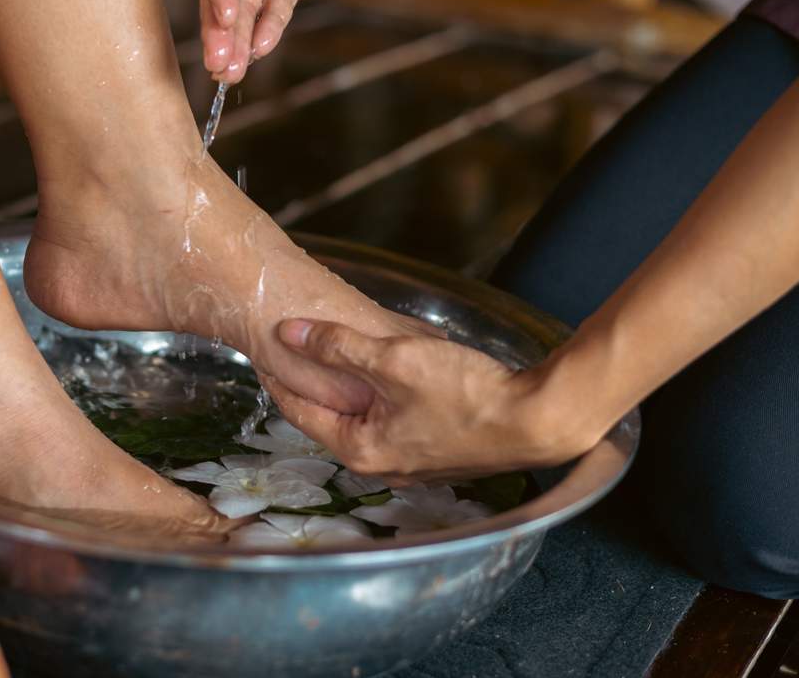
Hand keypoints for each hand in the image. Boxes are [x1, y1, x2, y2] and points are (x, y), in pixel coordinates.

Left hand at [265, 318, 602, 482]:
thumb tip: (288, 332)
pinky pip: (392, 419)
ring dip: (349, 386)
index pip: (299, 411)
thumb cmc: (467, 394)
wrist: (538, 419)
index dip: (278, 376)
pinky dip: (380, 395)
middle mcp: (380, 465)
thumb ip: (337, 345)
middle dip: (312, 381)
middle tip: (291, 348)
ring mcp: (410, 462)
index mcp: (360, 449)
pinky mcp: (435, 451)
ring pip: (364, 416)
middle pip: (331, 415)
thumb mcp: (393, 360)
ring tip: (333, 354)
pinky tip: (385, 371)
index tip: (260, 350)